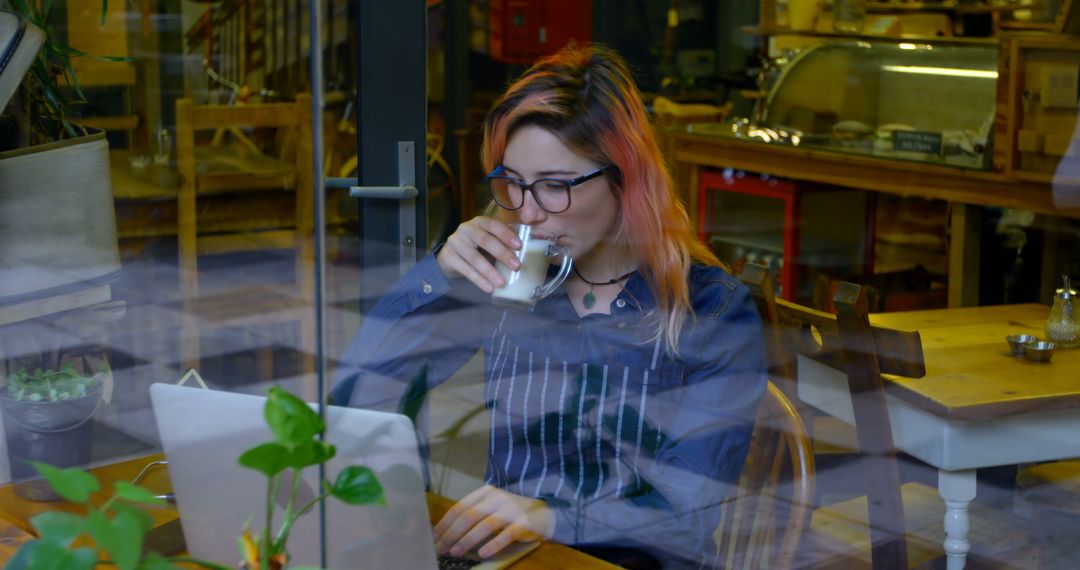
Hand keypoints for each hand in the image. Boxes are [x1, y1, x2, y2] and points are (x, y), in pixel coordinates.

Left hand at [434, 485, 553, 558]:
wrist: (544, 513)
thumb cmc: (512, 513)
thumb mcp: (491, 508)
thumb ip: (473, 515)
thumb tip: (447, 534)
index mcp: (485, 493)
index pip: (460, 507)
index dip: (445, 523)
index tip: (435, 538)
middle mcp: (497, 498)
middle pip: (469, 515)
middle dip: (452, 533)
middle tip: (442, 548)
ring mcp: (511, 510)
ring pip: (485, 524)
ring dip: (467, 540)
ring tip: (456, 552)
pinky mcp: (523, 523)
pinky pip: (505, 535)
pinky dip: (492, 544)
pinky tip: (482, 554)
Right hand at [436, 217, 521, 292]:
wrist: (451, 256)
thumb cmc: (477, 247)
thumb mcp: (490, 240)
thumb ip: (506, 241)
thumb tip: (535, 244)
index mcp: (479, 222)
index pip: (493, 224)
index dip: (506, 234)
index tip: (519, 246)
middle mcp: (466, 229)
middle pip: (485, 240)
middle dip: (502, 254)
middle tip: (517, 267)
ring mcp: (455, 242)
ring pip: (474, 258)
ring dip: (490, 271)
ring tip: (502, 283)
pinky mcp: (448, 257)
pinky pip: (465, 269)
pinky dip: (478, 280)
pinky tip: (488, 288)